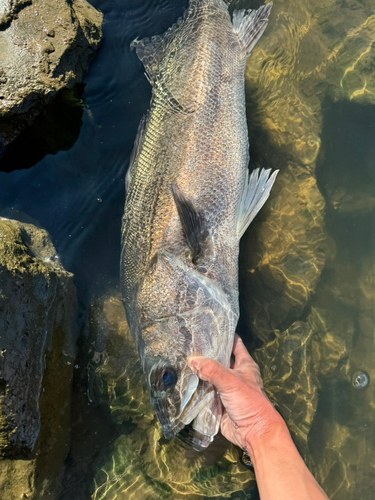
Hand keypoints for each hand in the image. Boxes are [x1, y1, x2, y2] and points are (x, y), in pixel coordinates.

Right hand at [188, 334, 284, 452]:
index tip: (209, 327)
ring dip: (200, 371)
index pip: (235, 344)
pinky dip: (197, 387)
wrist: (253, 431)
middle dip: (207, 353)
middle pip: (220, 359)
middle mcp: (236, 374)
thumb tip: (192, 360)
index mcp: (245, 365)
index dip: (225, 335)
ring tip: (182, 358)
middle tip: (190, 343)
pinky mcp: (218, 401)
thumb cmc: (249, 401)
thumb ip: (212, 370)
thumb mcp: (231, 381)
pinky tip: (184, 380)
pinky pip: (205, 391)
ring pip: (211, 375)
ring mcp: (226, 388)